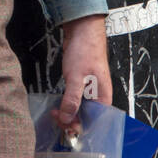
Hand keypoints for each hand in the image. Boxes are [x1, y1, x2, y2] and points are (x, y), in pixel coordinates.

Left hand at [51, 14, 111, 135]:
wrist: (83, 31)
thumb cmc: (85, 52)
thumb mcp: (76, 78)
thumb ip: (72, 99)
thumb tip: (66, 118)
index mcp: (103, 98)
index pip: (93, 122)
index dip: (78, 127)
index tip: (63, 125)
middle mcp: (99, 97)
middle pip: (86, 118)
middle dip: (70, 120)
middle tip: (55, 117)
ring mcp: (90, 91)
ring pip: (79, 110)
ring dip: (67, 113)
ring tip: (54, 113)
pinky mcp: (82, 86)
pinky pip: (75, 101)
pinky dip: (66, 104)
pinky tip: (58, 106)